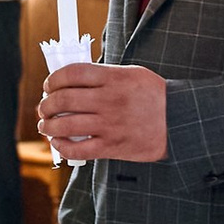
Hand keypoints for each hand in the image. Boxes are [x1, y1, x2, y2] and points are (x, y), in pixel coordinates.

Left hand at [38, 62, 169, 163]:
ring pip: (66, 125)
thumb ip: (104, 75)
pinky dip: (63, 147)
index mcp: (114, 78)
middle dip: (46, 104)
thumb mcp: (133, 74)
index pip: (72, 74)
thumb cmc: (155, 97)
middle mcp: (110, 100)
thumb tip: (72, 81)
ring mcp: (110, 125)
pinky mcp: (113, 146)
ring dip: (48, 126)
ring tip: (45, 126)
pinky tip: (59, 143)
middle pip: (63, 100)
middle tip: (44, 108)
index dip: (53, 80)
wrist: (179, 121)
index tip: (49, 85)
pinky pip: (79, 149)